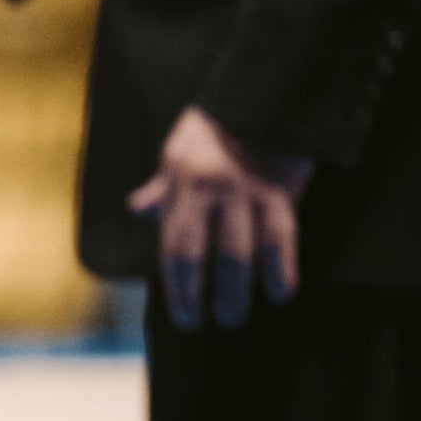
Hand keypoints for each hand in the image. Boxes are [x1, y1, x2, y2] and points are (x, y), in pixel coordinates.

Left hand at [129, 107, 314, 330]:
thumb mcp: (177, 152)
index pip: (173, 243)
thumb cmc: (214, 128)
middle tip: (200, 323)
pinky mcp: (282, 192)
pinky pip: (282, 238)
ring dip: (237, 291)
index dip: (175, 283)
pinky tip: (280, 294)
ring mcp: (247, 192)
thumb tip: (138, 210)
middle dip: (198, 294)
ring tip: (233, 318)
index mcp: (181, 183)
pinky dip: (282, 269)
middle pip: (202, 253)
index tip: (181, 313)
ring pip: (241, 252)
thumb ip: (162, 187)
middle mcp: (211, 191)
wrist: (263, 97)